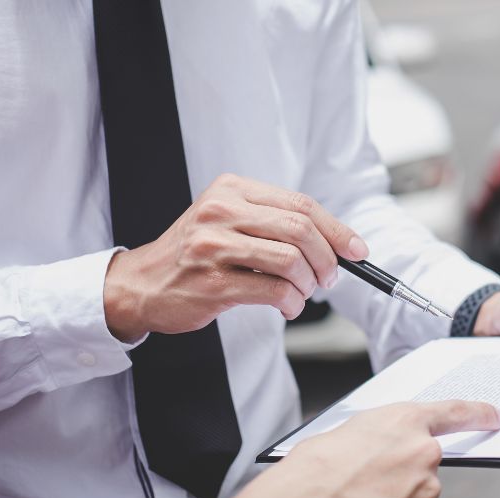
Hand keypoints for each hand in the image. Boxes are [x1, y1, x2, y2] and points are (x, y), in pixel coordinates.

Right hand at [103, 173, 369, 340]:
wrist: (142, 284)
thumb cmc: (195, 254)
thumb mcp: (228, 220)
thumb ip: (274, 223)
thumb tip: (335, 243)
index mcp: (232, 189)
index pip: (301, 204)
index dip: (337, 230)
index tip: (357, 250)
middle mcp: (221, 211)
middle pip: (301, 229)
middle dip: (327, 259)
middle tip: (329, 278)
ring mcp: (214, 247)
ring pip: (290, 260)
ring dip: (308, 284)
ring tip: (302, 293)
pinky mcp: (212, 283)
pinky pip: (273, 291)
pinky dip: (292, 302)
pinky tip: (287, 306)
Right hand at [221, 401, 499, 497]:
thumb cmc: (314, 470)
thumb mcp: (348, 432)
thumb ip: (381, 434)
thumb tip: (385, 445)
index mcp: (404, 420)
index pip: (455, 412)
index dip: (478, 413)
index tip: (493, 416)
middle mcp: (423, 452)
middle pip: (428, 458)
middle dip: (405, 466)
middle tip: (369, 474)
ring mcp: (424, 489)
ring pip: (419, 489)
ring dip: (398, 492)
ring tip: (360, 493)